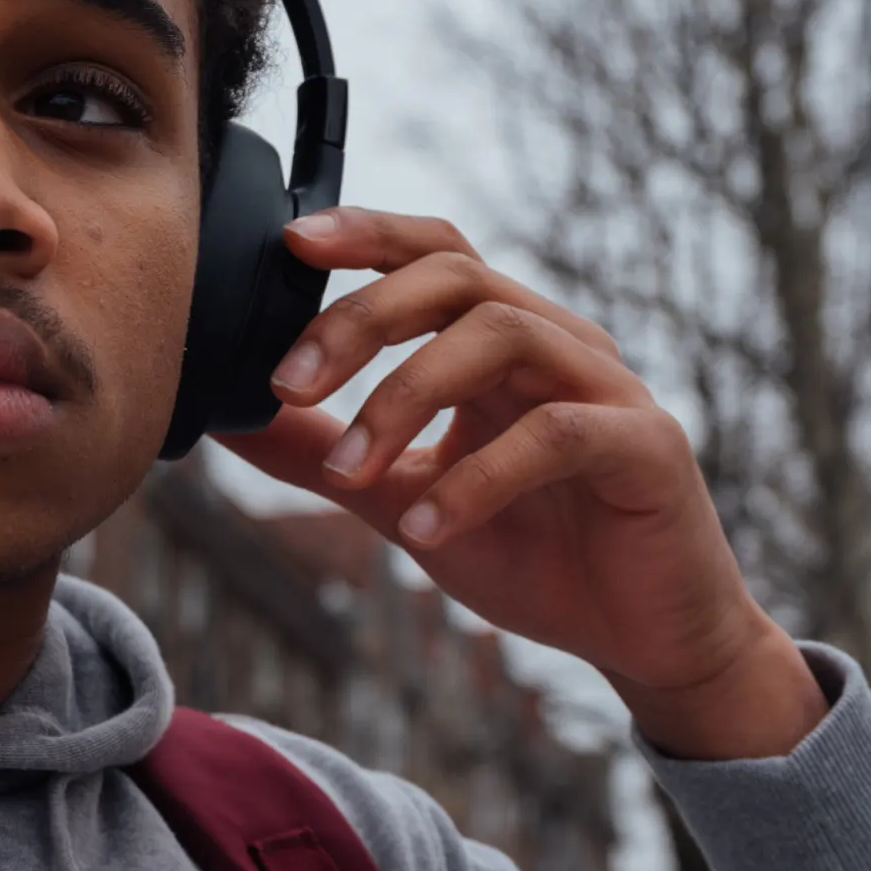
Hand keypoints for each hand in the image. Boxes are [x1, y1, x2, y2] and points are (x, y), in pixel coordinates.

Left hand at [217, 208, 826, 760]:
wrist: (638, 637)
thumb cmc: (527, 550)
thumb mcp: (400, 498)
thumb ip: (320, 455)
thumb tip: (222, 418)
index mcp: (500, 342)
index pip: (436, 254)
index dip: (368, 233)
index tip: (289, 244)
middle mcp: (556, 345)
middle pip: (457, 279)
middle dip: (360, 320)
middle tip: (286, 382)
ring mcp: (607, 390)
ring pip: (502, 337)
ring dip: (405, 398)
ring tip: (348, 470)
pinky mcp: (647, 448)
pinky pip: (554, 436)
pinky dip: (476, 479)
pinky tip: (424, 525)